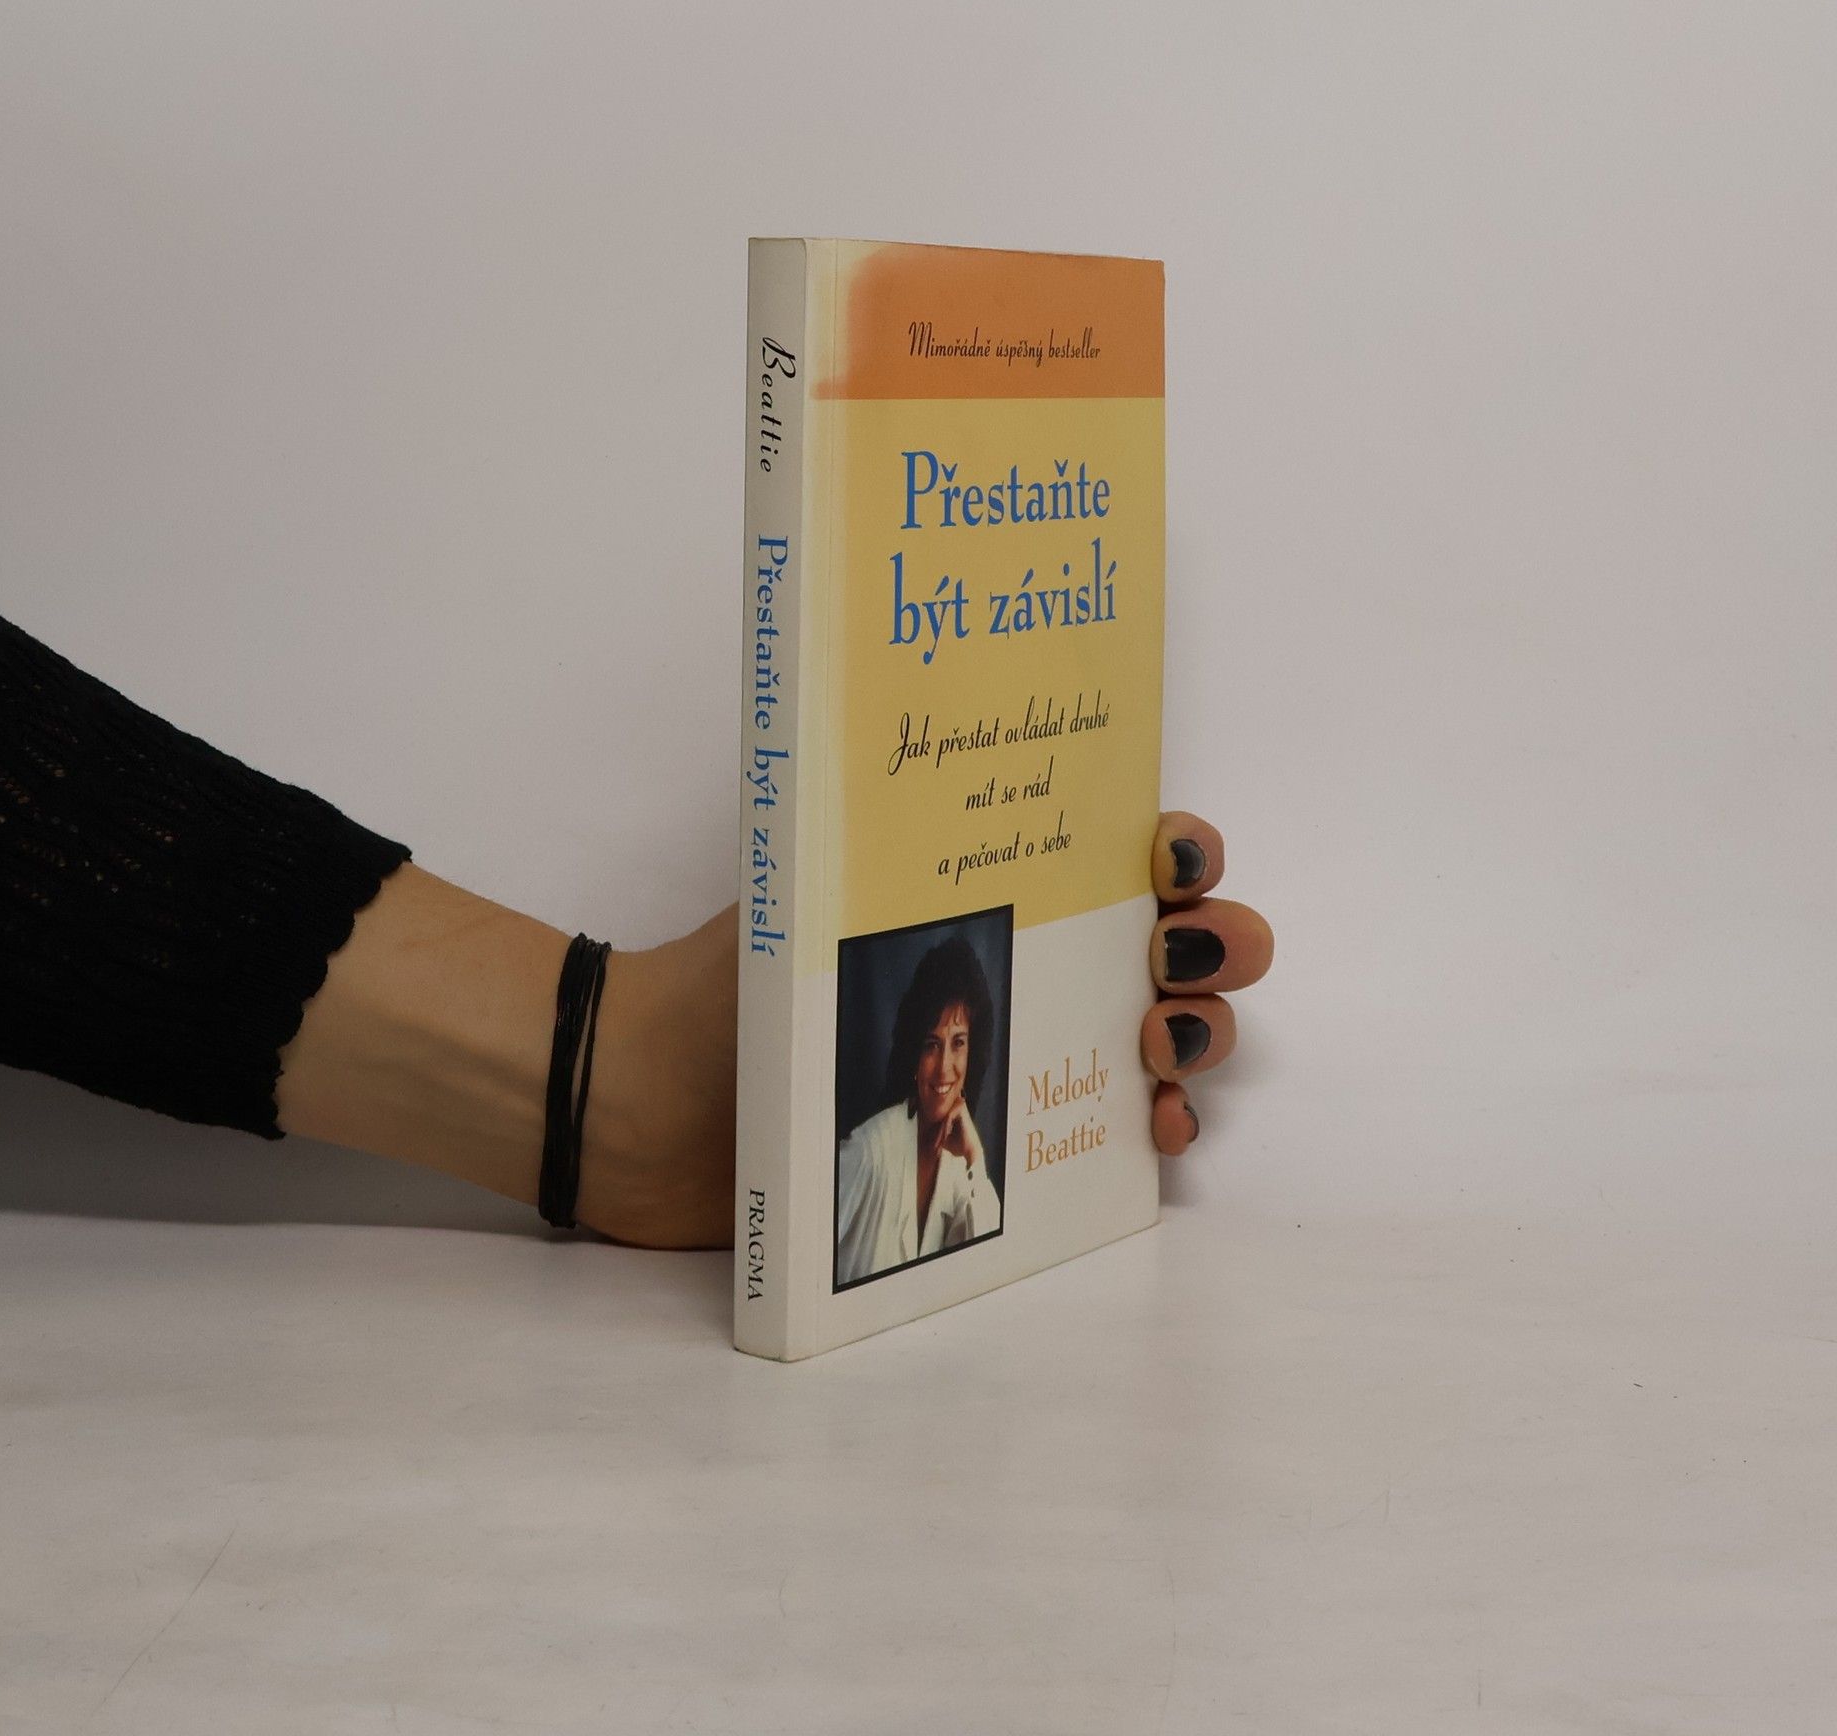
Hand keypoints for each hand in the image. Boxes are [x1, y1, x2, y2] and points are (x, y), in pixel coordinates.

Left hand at [575, 805, 1272, 1247]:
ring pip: (1167, 1034)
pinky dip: (1159, 1129)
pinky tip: (1155, 1128)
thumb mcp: (805, 890)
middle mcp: (1029, 955)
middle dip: (1215, 942)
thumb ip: (874, 838)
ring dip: (1198, 1033)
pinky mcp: (1013, 1139)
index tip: (1171, 858)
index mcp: (988, 878)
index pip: (1118, 848)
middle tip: (1174, 960)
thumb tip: (911, 729)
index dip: (1180, 848)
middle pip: (1174, 942)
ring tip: (1158, 1044)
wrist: (654, 1109)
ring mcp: (1030, 1049)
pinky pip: (1115, 1134)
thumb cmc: (725, 983)